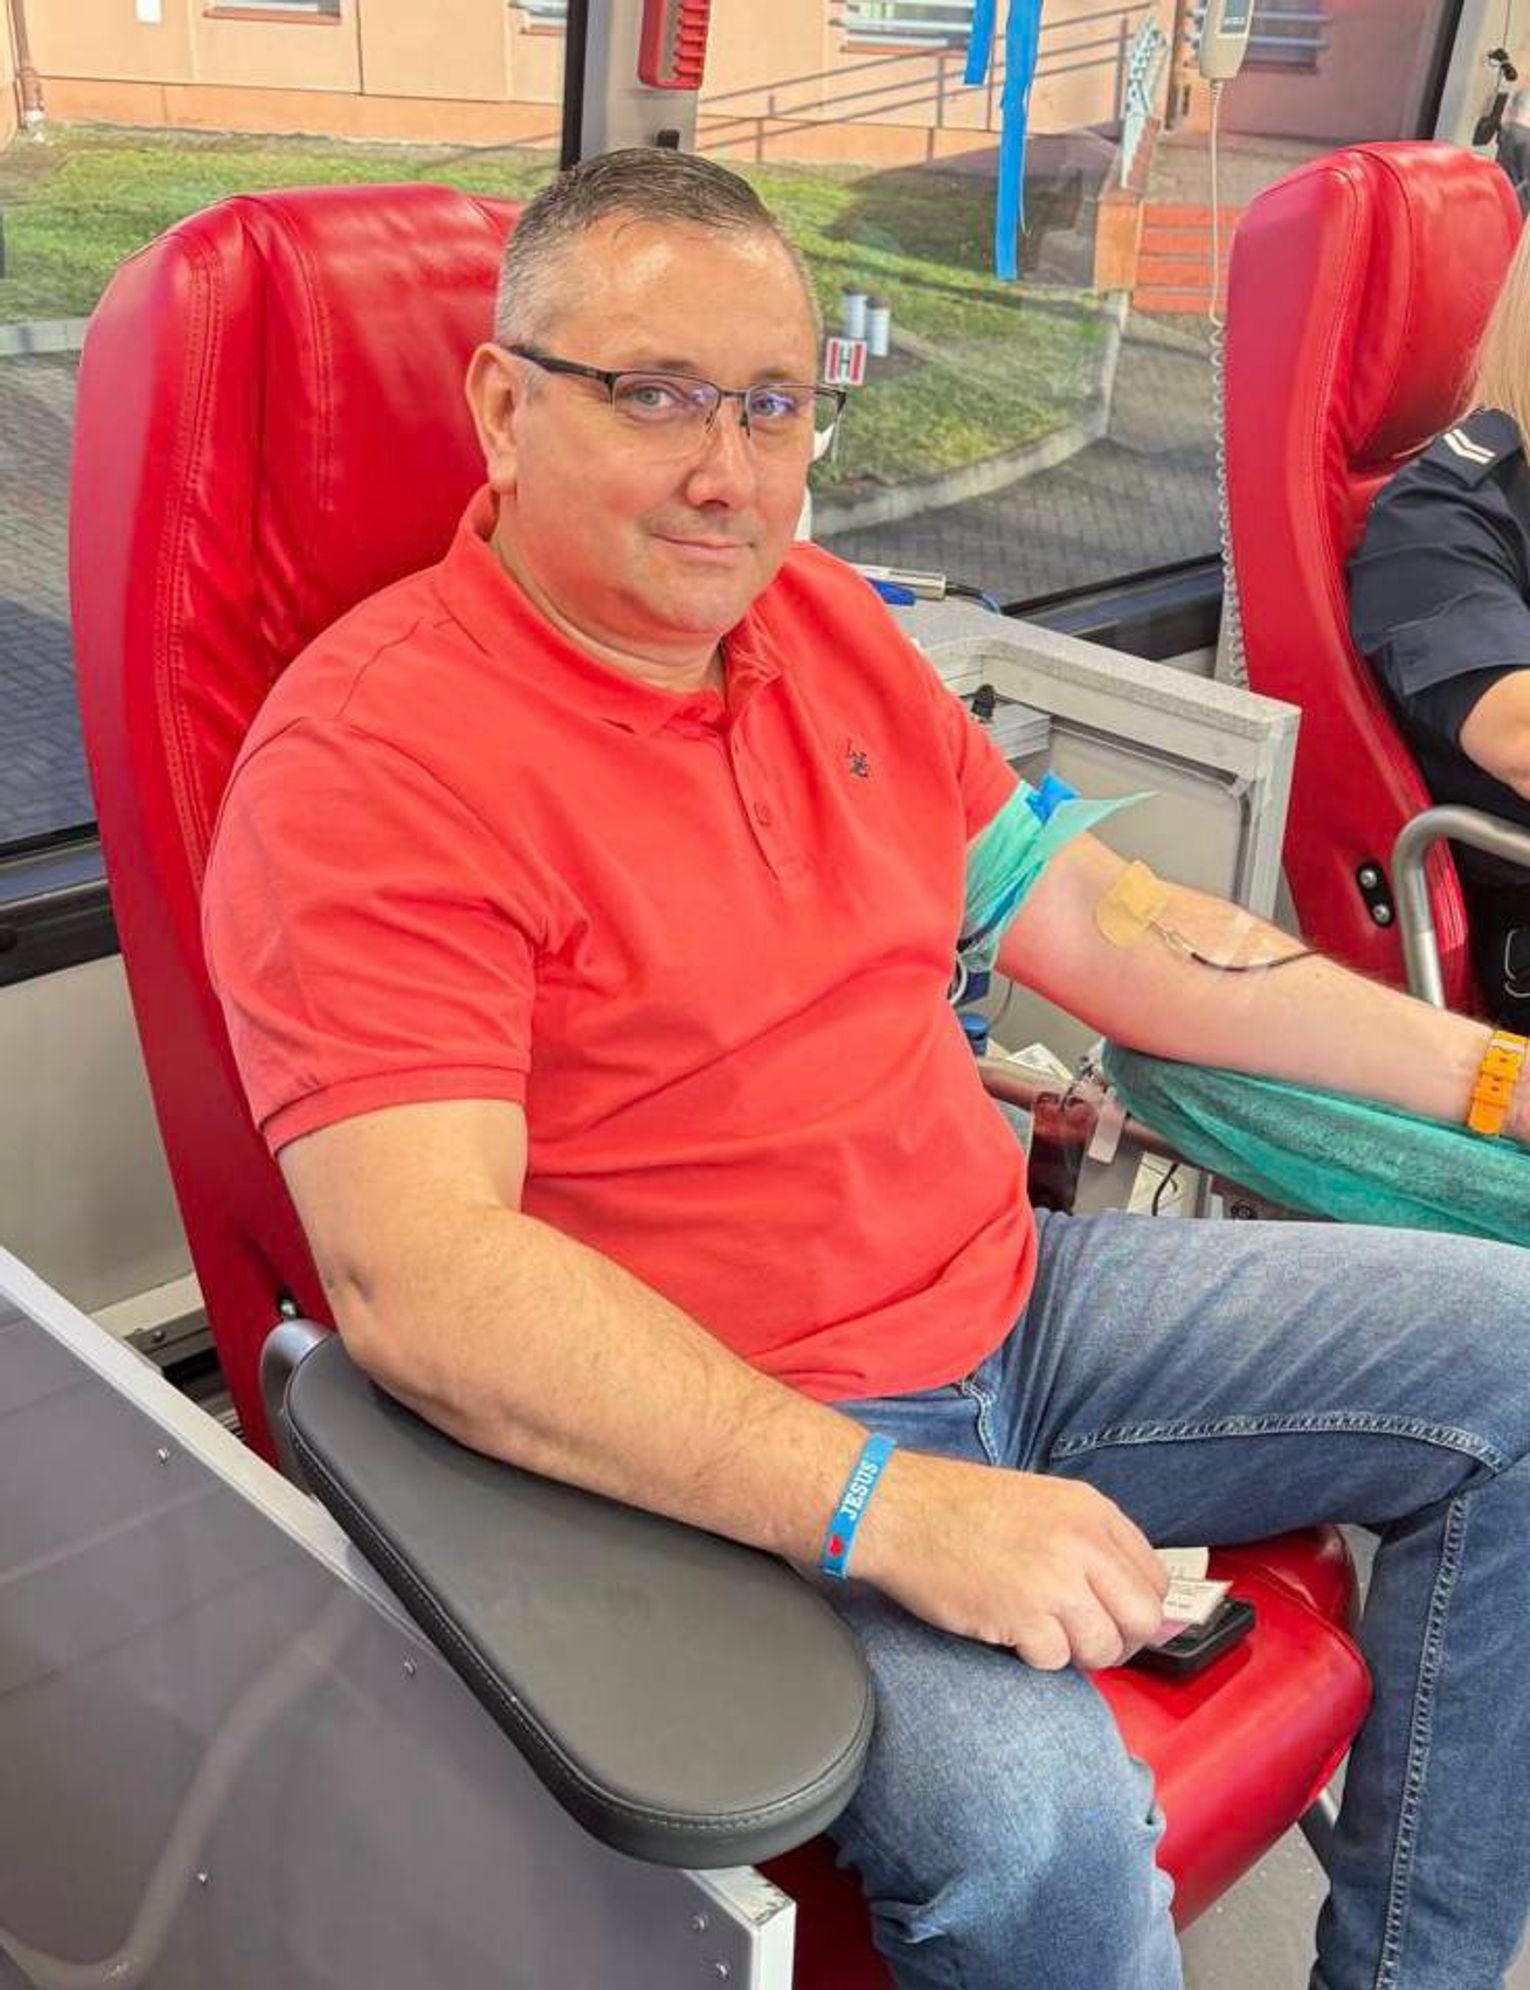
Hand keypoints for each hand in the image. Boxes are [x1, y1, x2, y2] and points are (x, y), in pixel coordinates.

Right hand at [853, 1449, 1167, 1671]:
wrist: (897, 1510)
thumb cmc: (958, 1507)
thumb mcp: (1041, 1502)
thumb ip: (1087, 1541)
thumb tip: (1122, 1594)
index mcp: (1091, 1509)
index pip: (1154, 1577)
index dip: (1137, 1609)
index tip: (1115, 1620)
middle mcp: (1083, 1542)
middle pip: (1142, 1618)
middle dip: (1120, 1641)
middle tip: (1087, 1643)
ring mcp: (1055, 1580)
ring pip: (1103, 1647)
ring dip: (1075, 1652)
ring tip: (1039, 1632)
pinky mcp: (1023, 1615)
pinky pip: (1056, 1659)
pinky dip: (1034, 1656)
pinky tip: (1008, 1629)